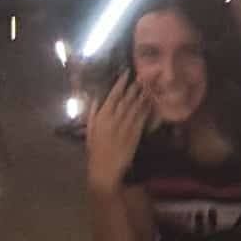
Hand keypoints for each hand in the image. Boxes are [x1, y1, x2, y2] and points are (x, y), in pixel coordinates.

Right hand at [86, 75, 149, 192]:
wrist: (105, 168)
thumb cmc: (95, 149)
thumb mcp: (90, 129)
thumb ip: (93, 112)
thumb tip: (97, 97)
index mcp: (102, 115)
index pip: (113, 94)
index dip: (121, 82)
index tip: (126, 72)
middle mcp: (115, 117)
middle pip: (127, 97)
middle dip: (135, 85)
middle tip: (142, 75)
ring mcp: (126, 125)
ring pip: (136, 105)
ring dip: (143, 94)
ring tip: (148, 84)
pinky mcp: (135, 133)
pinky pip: (142, 117)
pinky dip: (147, 108)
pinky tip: (151, 101)